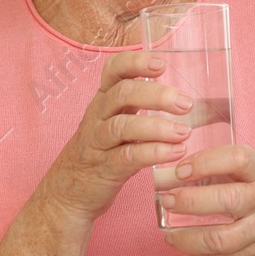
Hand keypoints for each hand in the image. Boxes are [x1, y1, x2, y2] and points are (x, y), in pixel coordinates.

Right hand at [37, 51, 193, 222]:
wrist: (68, 192)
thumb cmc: (101, 152)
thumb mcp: (116, 122)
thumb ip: (140, 106)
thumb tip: (182, 96)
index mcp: (104, 100)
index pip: (114, 70)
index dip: (136, 62)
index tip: (162, 64)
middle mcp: (98, 116)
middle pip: (122, 94)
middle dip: (156, 95)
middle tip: (185, 104)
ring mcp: (98, 142)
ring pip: (123, 126)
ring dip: (157, 127)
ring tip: (184, 133)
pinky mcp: (104, 168)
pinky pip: (127, 156)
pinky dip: (153, 152)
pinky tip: (175, 152)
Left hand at [157, 144, 254, 255]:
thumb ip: (226, 170)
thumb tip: (175, 174)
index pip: (237, 160)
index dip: (206, 162)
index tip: (180, 169)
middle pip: (226, 201)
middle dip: (189, 201)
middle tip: (166, 200)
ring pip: (220, 239)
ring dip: (187, 238)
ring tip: (169, 234)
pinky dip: (200, 255)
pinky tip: (189, 247)